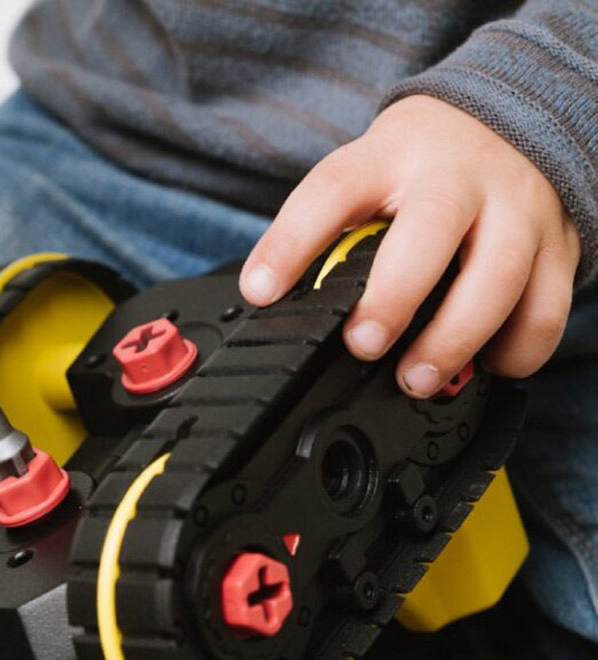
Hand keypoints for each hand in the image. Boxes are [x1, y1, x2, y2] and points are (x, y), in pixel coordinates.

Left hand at [239, 95, 580, 396]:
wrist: (509, 121)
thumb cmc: (419, 168)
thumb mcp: (367, 176)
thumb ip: (333, 233)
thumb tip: (281, 306)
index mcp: (389, 157)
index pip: (331, 191)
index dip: (291, 243)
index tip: (260, 292)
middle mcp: (457, 176)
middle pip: (431, 227)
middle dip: (394, 297)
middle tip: (363, 345)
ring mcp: (515, 207)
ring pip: (498, 275)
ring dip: (455, 339)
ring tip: (417, 380)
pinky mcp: (558, 244)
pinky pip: (545, 309)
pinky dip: (515, 351)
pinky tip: (483, 364)